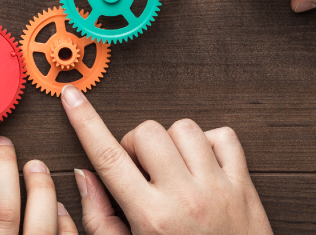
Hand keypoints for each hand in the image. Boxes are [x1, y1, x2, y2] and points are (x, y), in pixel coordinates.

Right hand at [60, 86, 271, 233]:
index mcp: (151, 217)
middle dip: (135, 145)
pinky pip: (223, 137)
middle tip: (140, 171)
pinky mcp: (243, 185)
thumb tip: (84, 176)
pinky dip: (210, 144)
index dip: (84, 121)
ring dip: (171, 142)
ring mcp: (218, 188)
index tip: (72, 97)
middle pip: (146, 132)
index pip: (108, 156)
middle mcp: (185, 198)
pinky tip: (201, 166)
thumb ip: (99, 218)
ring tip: (172, 169)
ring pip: (184, 128)